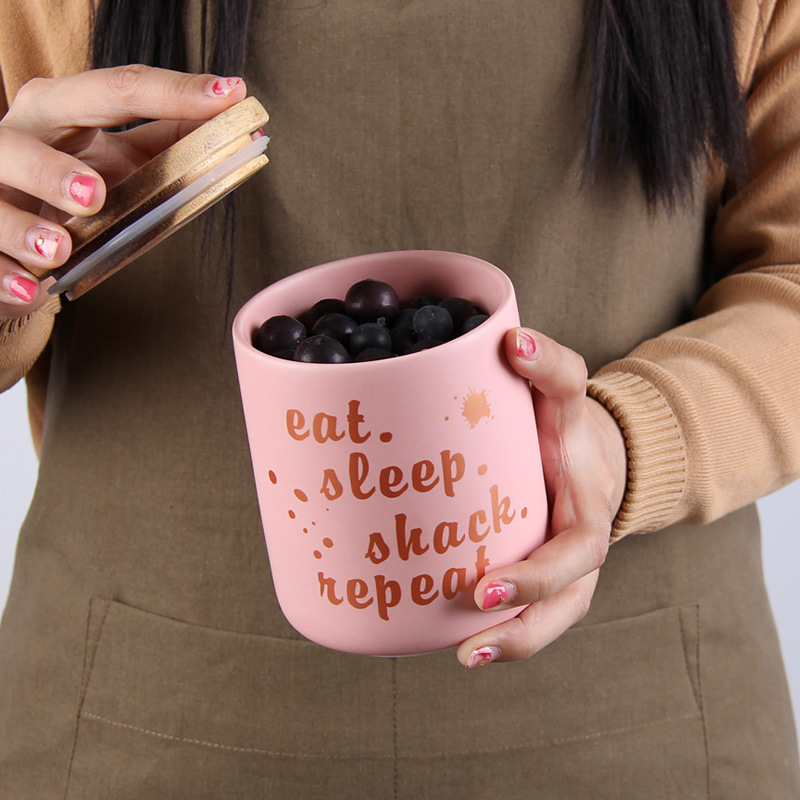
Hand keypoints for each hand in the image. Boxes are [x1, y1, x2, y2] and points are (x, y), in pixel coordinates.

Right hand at [0, 65, 246, 316]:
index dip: (172, 92)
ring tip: (58, 251)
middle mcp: (16, 141)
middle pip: (27, 141)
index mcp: (58, 111)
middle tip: (94, 196)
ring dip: (23, 227)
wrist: (14, 241)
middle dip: (53, 169)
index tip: (229, 95)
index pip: (114, 91)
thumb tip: (227, 123)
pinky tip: (30, 288)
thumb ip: (162, 143)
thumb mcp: (115, 160)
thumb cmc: (69, 193)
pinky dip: (5, 275)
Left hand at [457, 328, 626, 667]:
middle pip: (567, 598)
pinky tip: (449, 639)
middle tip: (470, 627)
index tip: (485, 586)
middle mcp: (580, 548)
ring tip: (462, 656)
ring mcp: (564, 572)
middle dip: (524, 618)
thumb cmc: (570, 426)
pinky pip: (526, 615)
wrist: (591, 456)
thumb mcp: (567, 392)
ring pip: (549, 620)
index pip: (576, 547)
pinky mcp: (539, 580)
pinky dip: (496, 632)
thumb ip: (550, 365)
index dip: (538, 572)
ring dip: (511, 642)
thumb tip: (511, 338)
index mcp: (588, 508)